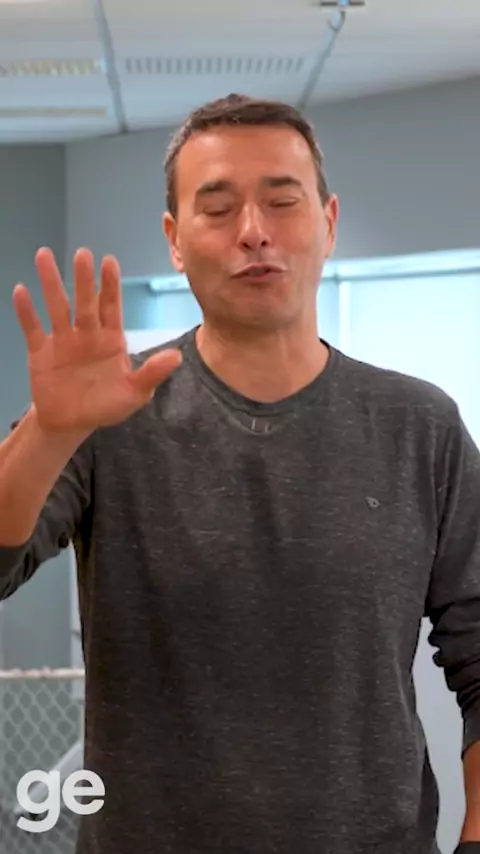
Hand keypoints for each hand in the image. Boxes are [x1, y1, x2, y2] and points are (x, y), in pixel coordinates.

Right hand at [13, 247, 181, 434]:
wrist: (72, 424)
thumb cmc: (106, 405)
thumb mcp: (134, 394)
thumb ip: (151, 374)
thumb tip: (177, 357)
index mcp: (111, 339)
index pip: (111, 307)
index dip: (110, 285)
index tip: (109, 261)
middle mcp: (86, 334)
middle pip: (84, 302)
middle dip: (83, 279)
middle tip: (82, 254)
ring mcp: (62, 341)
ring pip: (57, 307)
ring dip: (51, 283)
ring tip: (44, 256)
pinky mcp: (40, 352)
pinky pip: (32, 328)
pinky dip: (26, 311)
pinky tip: (21, 290)